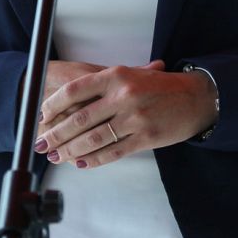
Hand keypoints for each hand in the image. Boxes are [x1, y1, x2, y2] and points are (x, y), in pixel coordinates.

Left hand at [33, 59, 217, 169]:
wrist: (196, 98)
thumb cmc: (162, 86)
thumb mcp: (134, 75)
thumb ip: (105, 85)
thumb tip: (71, 101)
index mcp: (118, 75)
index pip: (76, 89)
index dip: (54, 104)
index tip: (41, 114)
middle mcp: (124, 95)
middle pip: (80, 118)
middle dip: (56, 134)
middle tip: (42, 143)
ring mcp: (135, 118)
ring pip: (93, 138)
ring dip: (71, 150)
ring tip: (57, 156)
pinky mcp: (145, 137)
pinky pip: (112, 152)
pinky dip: (93, 160)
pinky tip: (81, 163)